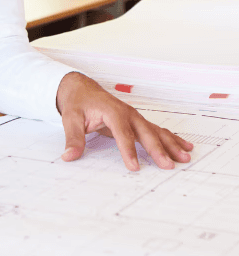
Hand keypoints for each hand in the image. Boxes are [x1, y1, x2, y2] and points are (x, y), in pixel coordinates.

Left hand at [55, 72, 192, 170]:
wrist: (81, 88)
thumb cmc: (78, 103)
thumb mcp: (70, 119)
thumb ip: (73, 138)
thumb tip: (69, 156)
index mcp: (112, 111)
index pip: (122, 133)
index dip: (128, 150)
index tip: (134, 167)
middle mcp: (127, 113)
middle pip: (145, 132)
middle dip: (158, 149)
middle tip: (168, 165)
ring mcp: (134, 117)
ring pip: (156, 131)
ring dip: (171, 144)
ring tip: (185, 158)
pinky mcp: (137, 121)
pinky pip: (156, 131)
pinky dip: (171, 139)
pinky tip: (184, 147)